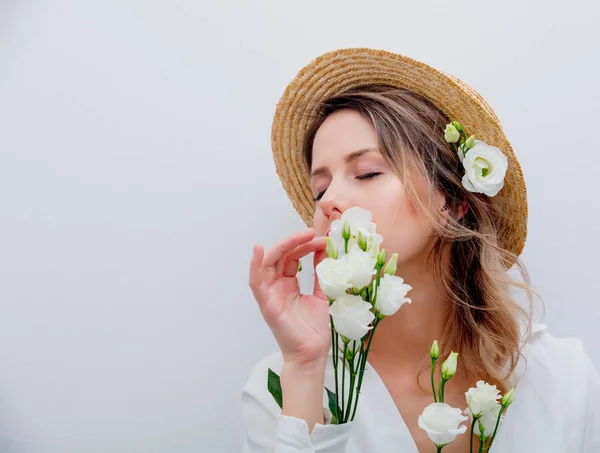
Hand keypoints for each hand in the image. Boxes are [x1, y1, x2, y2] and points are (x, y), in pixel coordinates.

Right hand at [249, 228, 330, 366]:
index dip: (306, 246)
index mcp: (288, 285)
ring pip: (268, 264)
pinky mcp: (266, 305)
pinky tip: (258, 250)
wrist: (312, 354)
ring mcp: (270, 295)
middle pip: (280, 257)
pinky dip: (255, 265)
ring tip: (299, 236)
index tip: (323, 240)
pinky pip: (256, 283)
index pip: (293, 257)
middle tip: (311, 233)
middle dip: (295, 242)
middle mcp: (276, 287)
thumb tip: (324, 250)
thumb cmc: (315, 329)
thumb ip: (320, 273)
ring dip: (281, 247)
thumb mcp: (321, 294)